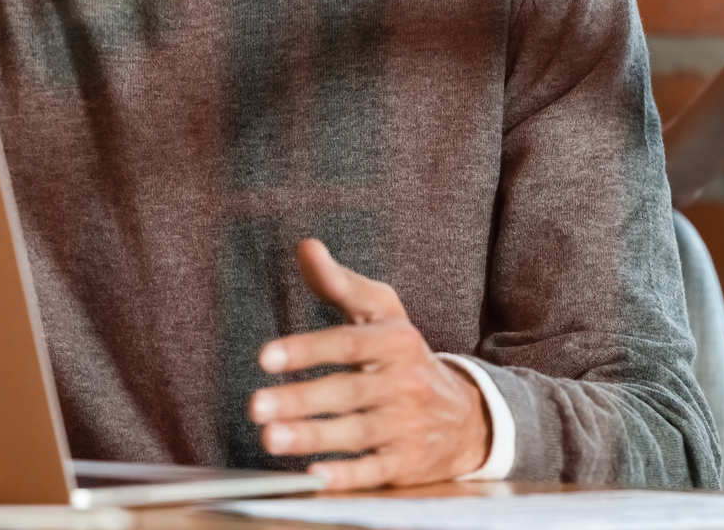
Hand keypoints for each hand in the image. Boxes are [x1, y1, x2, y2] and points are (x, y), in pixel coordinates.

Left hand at [248, 239, 490, 489]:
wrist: (467, 417)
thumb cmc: (406, 357)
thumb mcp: (382, 313)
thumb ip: (340, 283)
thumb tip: (306, 247)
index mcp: (397, 341)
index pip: (348, 342)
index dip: (307, 349)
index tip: (266, 356)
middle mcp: (405, 383)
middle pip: (348, 391)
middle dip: (301, 399)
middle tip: (256, 405)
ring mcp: (408, 426)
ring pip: (355, 433)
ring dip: (312, 436)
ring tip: (270, 438)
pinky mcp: (407, 464)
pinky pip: (373, 471)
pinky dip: (345, 475)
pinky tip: (315, 476)